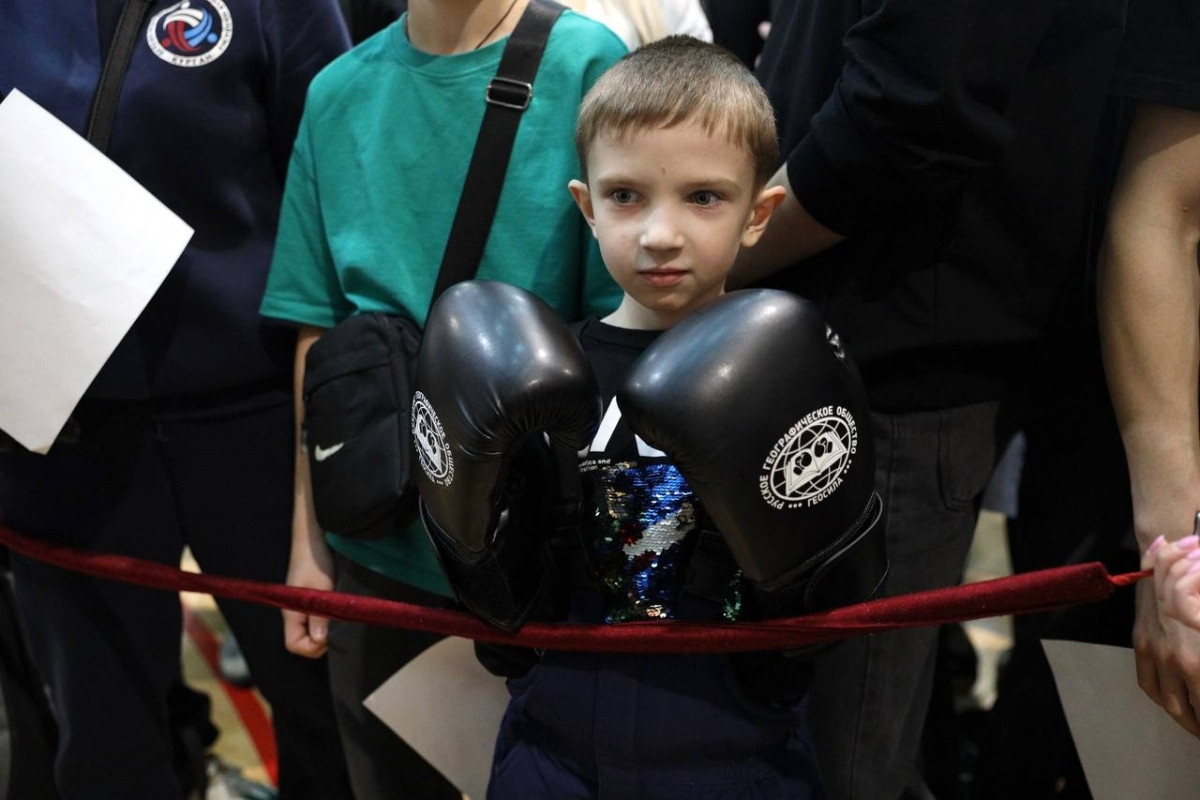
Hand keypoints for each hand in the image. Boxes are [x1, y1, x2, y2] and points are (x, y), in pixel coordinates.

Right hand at [282, 523, 334, 658]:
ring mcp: (300, 608)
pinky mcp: (308, 601)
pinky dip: (325, 621)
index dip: (312, 647)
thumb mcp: (320, 589)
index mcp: (291, 613)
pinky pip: (314, 620)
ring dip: (324, 630)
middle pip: (302, 641)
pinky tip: (336, 611)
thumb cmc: (315, 561)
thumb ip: (319, 615)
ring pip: (309, 631)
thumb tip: (320, 640)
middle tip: (339, 629)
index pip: (294, 645)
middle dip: (320, 641)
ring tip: (339, 619)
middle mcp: (293, 614)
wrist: (313, 539)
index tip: (331, 636)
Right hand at [1134, 538, 1199, 736]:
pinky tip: (1172, 702)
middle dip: (1199, 725)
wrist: (1171, 563)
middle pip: (1188, 709)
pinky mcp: (1141, 644)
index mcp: (1198, 663)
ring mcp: (1155, 654)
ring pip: (1166, 701)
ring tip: (1195, 724)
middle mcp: (1176, 662)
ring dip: (1182, 718)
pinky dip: (1160, 698)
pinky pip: (1146, 682)